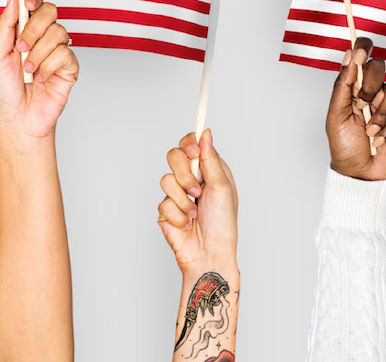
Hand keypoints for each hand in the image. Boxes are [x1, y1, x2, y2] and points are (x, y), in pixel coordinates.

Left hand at [0, 0, 78, 144]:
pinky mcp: (69, 66)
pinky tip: (40, 79)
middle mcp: (42, 38)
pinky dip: (48, 66)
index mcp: (23, 31)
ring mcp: (57, 51)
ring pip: (58, 32)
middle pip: (49, 11)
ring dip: (38, 53)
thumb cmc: (5, 90)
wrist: (17, 119)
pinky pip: (65, 53)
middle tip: (21, 47)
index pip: (34, 4)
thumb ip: (5, 25)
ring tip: (28, 70)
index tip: (27, 2)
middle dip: (33, 28)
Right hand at [157, 130, 238, 272]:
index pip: (192, 145)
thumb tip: (205, 133)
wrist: (209, 252)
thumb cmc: (222, 224)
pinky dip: (178, 215)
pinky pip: (163, 202)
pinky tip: (187, 223)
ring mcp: (177, 194)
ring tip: (194, 213)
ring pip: (165, 180)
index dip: (188, 144)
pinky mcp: (166, 209)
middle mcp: (192, 179)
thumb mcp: (221, 187)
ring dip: (183, 200)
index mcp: (209, 171)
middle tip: (196, 190)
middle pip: (173, 157)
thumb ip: (210, 159)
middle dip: (184, 175)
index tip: (193, 153)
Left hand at [325, 38, 385, 180]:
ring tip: (369, 130)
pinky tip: (379, 139)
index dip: (363, 47)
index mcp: (352, 87)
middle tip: (361, 104)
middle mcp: (372, 90)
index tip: (361, 49)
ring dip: (381, 112)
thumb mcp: (335, 114)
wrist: (359, 170)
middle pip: (381, 67)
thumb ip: (343, 86)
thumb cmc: (343, 144)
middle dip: (370, 85)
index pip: (360, 58)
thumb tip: (349, 57)